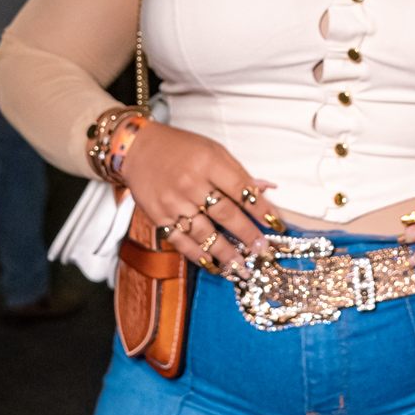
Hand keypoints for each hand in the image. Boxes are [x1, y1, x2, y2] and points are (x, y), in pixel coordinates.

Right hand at [119, 122, 281, 278]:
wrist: (138, 148)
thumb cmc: (181, 148)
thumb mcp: (212, 150)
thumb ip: (237, 172)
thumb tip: (266, 189)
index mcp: (209, 162)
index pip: (241, 189)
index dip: (261, 209)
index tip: (276, 224)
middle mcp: (191, 183)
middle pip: (225, 214)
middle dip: (247, 235)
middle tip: (263, 251)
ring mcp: (173, 201)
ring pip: (204, 232)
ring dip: (225, 253)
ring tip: (241, 267)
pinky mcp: (158, 216)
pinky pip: (180, 240)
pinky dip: (197, 254)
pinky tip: (212, 264)